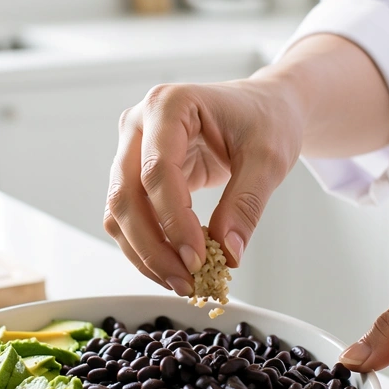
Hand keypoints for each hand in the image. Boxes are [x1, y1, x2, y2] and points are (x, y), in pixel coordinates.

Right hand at [104, 76, 303, 292]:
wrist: (264, 108)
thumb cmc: (266, 119)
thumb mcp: (269, 159)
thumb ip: (246, 204)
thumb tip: (228, 253)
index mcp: (168, 105)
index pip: (157, 171)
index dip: (174, 220)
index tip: (199, 259)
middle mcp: (138, 125)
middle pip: (126, 194)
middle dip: (153, 247)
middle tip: (186, 281)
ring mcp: (131, 150)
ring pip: (119, 212)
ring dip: (145, 254)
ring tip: (182, 283)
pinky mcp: (136, 175)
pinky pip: (128, 218)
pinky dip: (146, 248)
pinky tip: (174, 269)